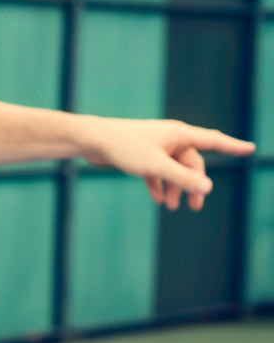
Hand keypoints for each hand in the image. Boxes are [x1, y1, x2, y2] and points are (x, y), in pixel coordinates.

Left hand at [78, 117, 255, 211]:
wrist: (91, 141)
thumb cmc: (124, 148)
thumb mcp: (156, 166)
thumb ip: (181, 177)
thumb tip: (206, 188)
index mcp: (179, 134)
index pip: (213, 141)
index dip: (232, 146)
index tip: (250, 148)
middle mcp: (170, 138)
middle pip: (191, 163)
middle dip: (193, 185)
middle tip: (194, 208)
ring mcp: (155, 147)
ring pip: (173, 169)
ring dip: (174, 188)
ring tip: (171, 207)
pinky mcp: (141, 155)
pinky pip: (157, 172)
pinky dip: (159, 185)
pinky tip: (158, 199)